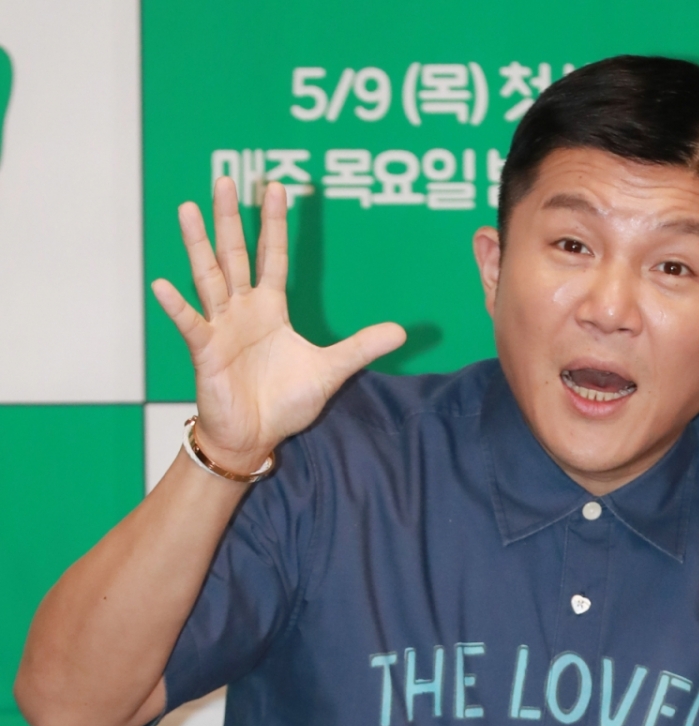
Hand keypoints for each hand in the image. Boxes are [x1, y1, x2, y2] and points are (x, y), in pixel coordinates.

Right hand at [151, 178, 404, 473]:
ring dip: (197, 244)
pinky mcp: (206, 351)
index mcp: (270, 309)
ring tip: (188, 209)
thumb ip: (361, 347)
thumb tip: (401, 331)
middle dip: (231, 218)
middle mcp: (242, 310)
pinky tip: (162, 285)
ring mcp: (220, 327)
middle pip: (235, 254)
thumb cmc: (283, 404)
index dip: (274, 224)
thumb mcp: (330, 371)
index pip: (272, 257)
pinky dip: (177, 307)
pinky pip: (190, 324)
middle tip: (226, 178)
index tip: (276, 188)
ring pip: (208, 277)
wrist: (254, 438)